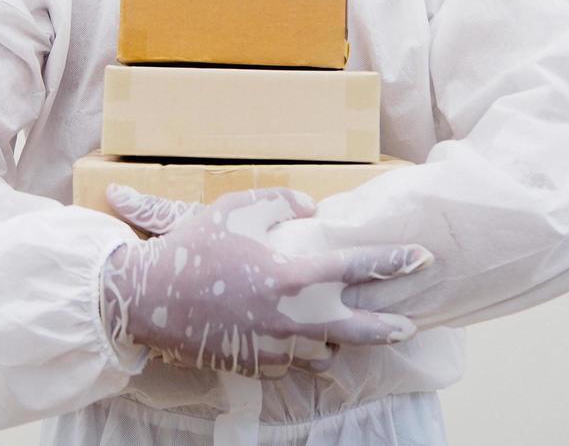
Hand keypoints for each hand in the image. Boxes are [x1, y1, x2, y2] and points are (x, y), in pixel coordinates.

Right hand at [100, 185, 431, 378]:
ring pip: (320, 350)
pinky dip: (295, 350)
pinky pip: (288, 363)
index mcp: (288, 276)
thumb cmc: (192, 247)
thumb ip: (281, 202)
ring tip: (341, 326)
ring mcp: (270, 347)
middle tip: (408, 324)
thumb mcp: (236, 207)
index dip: (392, 261)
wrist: (147, 298)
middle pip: (353, 330)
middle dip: (385, 328)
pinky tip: (293, 338)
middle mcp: (287, 318)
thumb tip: (311, 210)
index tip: (422, 257)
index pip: (353, 268)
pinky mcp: (253, 366)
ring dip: (332, 338)